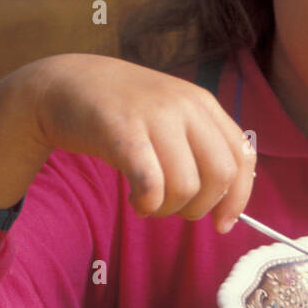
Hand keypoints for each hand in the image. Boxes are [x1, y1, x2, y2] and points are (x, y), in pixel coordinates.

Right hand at [26, 54, 255, 231]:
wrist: (64, 83)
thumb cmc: (121, 111)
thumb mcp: (169, 116)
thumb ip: (198, 145)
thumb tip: (225, 200)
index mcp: (203, 104)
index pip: (242, 155)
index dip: (239, 197)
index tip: (223, 224)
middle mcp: (186, 106)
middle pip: (221, 175)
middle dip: (202, 207)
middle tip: (176, 211)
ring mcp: (155, 116)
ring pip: (186, 186)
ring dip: (168, 209)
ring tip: (148, 203)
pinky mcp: (123, 132)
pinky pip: (151, 185)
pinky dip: (147, 204)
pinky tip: (135, 200)